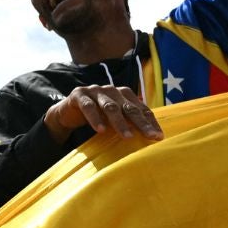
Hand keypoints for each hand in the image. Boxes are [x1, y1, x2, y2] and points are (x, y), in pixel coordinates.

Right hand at [44, 85, 163, 143]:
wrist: (68, 111)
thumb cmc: (96, 115)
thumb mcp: (114, 118)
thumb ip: (129, 122)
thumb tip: (152, 136)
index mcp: (124, 94)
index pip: (141, 109)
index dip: (150, 122)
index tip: (158, 137)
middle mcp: (112, 90)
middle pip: (129, 108)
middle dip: (141, 123)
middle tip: (150, 136)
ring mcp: (95, 91)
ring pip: (110, 107)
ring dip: (119, 122)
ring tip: (127, 136)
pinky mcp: (79, 95)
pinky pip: (89, 107)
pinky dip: (95, 118)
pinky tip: (100, 130)